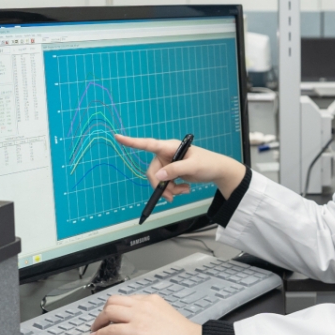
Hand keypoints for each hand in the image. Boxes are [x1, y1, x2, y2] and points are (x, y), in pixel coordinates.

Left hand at [91, 294, 201, 334]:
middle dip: (103, 311)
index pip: (126, 298)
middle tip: (100, 321)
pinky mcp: (136, 331)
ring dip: (99, 320)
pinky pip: (112, 329)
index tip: (110, 314)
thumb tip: (139, 322)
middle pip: (113, 301)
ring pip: (109, 311)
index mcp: (152, 300)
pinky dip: (101, 333)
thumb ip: (151, 314)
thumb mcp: (165, 315)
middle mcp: (144, 305)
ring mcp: (139, 317)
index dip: (114, 306)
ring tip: (96, 329)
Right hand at [116, 136, 245, 198]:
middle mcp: (166, 154)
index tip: (118, 137)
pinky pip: (166, 184)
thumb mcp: (192, 166)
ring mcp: (169, 164)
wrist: (217, 171)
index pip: (148, 144)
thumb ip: (175, 170)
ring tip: (184, 191)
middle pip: (153, 172)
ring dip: (170, 190)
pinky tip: (185, 189)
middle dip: (160, 186)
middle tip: (171, 197)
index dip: (132, 142)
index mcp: (170, 147)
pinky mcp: (172, 173)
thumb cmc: (208, 163)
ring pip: (159, 181)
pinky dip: (174, 190)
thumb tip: (158, 176)